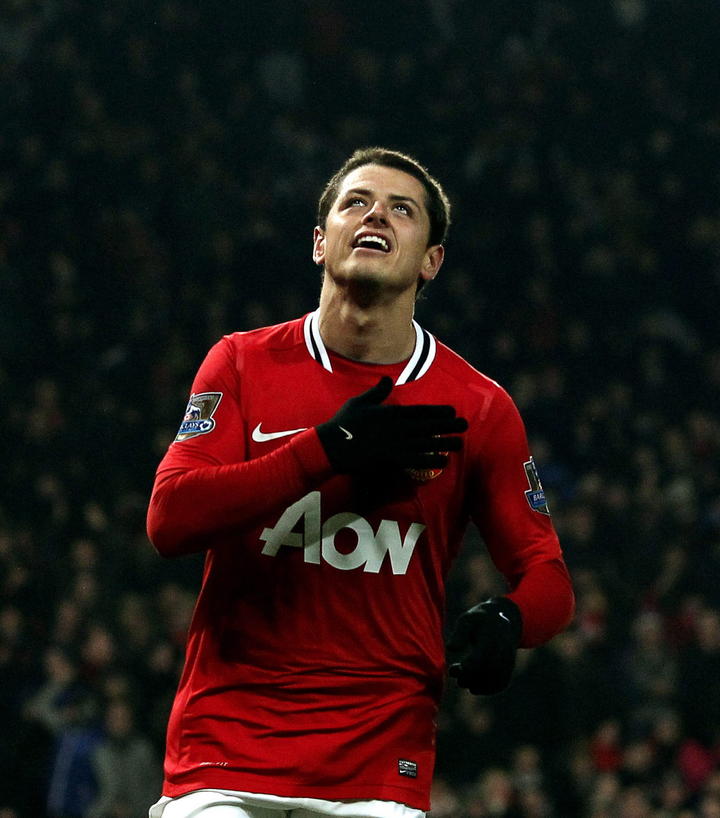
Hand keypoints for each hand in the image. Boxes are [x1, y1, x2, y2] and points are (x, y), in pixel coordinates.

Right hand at [316, 376, 467, 472]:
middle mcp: (397, 427)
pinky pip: (417, 460)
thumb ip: (377, 392)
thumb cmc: (343, 424)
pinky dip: (431, 460)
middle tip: (465, 425)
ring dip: (445, 443)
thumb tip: (387, 379)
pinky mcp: (392, 459)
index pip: (420, 411)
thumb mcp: (359, 402)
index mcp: (391, 412)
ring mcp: (396, 443)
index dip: (438, 412)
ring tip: (460, 443)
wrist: (332, 446)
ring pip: (427, 442)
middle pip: (428, 426)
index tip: (452, 412)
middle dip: (448, 425)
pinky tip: (443, 461)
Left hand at [447, 597, 522, 694]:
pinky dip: (488, 689)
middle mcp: (503, 650)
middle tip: (454, 674)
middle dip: (469, 677)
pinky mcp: (510, 667)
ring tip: (462, 681)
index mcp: (492, 638)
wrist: (503, 619)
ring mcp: (508, 660)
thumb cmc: (480, 620)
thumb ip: (459, 633)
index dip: (468, 667)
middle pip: (487, 672)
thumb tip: (450, 647)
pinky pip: (502, 683)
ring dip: (477, 686)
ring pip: (495, 680)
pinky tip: (474, 687)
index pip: (481, 658)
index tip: (454, 668)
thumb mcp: (467, 620)